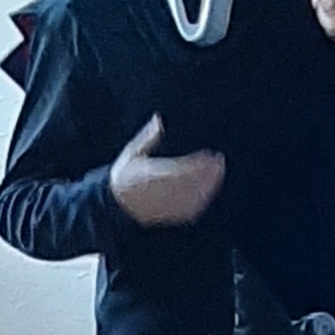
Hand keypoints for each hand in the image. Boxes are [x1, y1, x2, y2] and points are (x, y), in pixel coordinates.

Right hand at [111, 113, 226, 228]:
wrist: (116, 205)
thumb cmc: (124, 175)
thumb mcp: (132, 153)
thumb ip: (147, 137)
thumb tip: (158, 119)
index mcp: (147, 175)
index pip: (177, 169)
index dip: (196, 163)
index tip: (209, 155)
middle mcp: (157, 192)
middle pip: (188, 183)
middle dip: (206, 174)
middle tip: (219, 162)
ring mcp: (164, 206)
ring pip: (191, 197)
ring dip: (208, 186)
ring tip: (218, 173)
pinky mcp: (168, 216)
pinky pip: (188, 211)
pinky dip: (201, 201)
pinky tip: (209, 190)